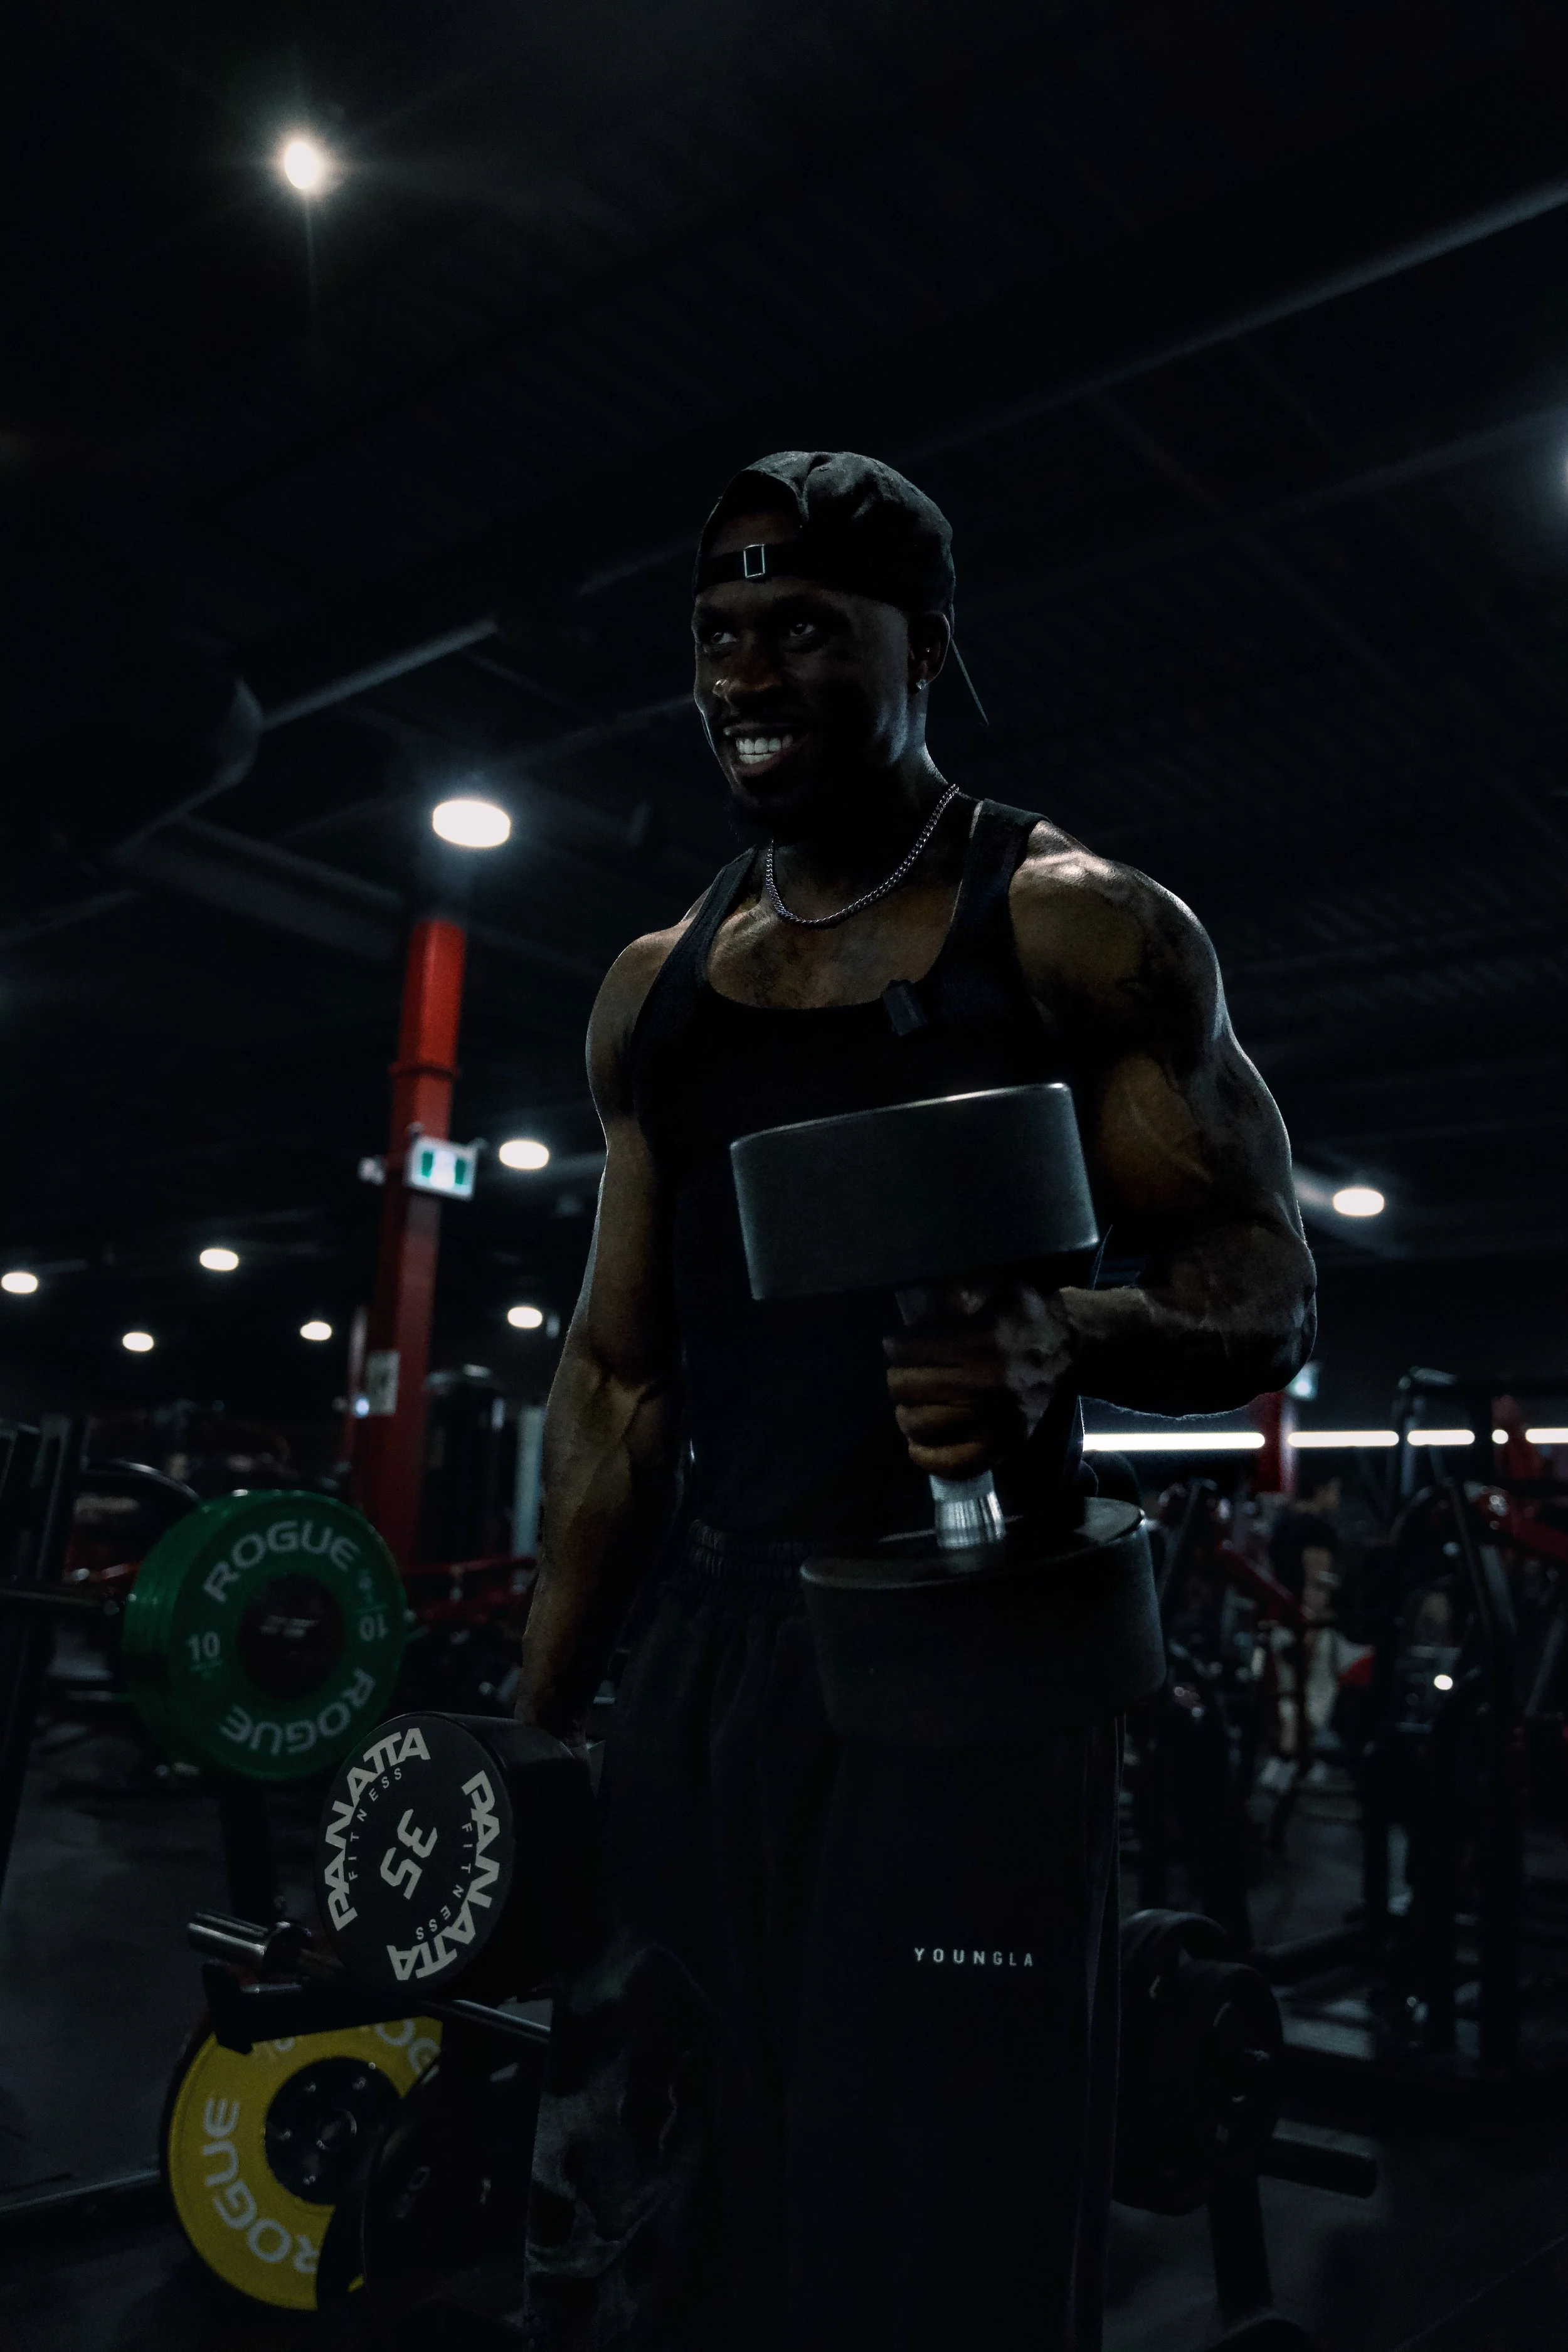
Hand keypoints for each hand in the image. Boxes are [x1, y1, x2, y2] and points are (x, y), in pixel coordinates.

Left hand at [882, 1281, 1073, 1479]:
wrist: (1072, 1346)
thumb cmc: (1026, 1315)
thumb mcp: (997, 1288)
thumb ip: (958, 1292)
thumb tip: (916, 1303)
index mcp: (981, 1340)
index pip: (911, 1350)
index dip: (897, 1346)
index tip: (897, 1345)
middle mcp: (987, 1382)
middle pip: (909, 1388)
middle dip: (898, 1378)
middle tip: (902, 1374)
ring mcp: (997, 1419)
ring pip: (922, 1425)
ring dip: (906, 1414)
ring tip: (909, 1404)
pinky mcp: (1006, 1445)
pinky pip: (953, 1463)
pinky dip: (927, 1457)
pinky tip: (918, 1443)